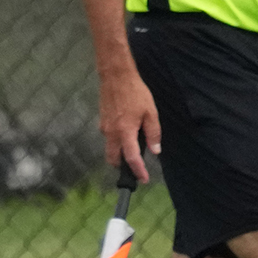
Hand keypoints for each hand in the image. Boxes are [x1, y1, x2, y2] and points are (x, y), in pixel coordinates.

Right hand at [99, 67, 160, 183]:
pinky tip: (127, 132)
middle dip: (123, 167)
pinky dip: (117, 141)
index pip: (131, 157)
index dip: (138, 171)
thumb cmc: (135, 93)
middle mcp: (111, 134)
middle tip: (135, 169)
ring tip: (133, 147)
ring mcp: (104, 128)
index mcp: (125, 132)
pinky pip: (109, 138)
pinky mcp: (102, 123)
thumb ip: (153, 133)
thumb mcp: (151, 112)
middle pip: (114, 159)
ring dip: (120, 153)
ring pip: (110, 149)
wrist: (116, 78)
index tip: (142, 179)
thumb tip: (155, 150)